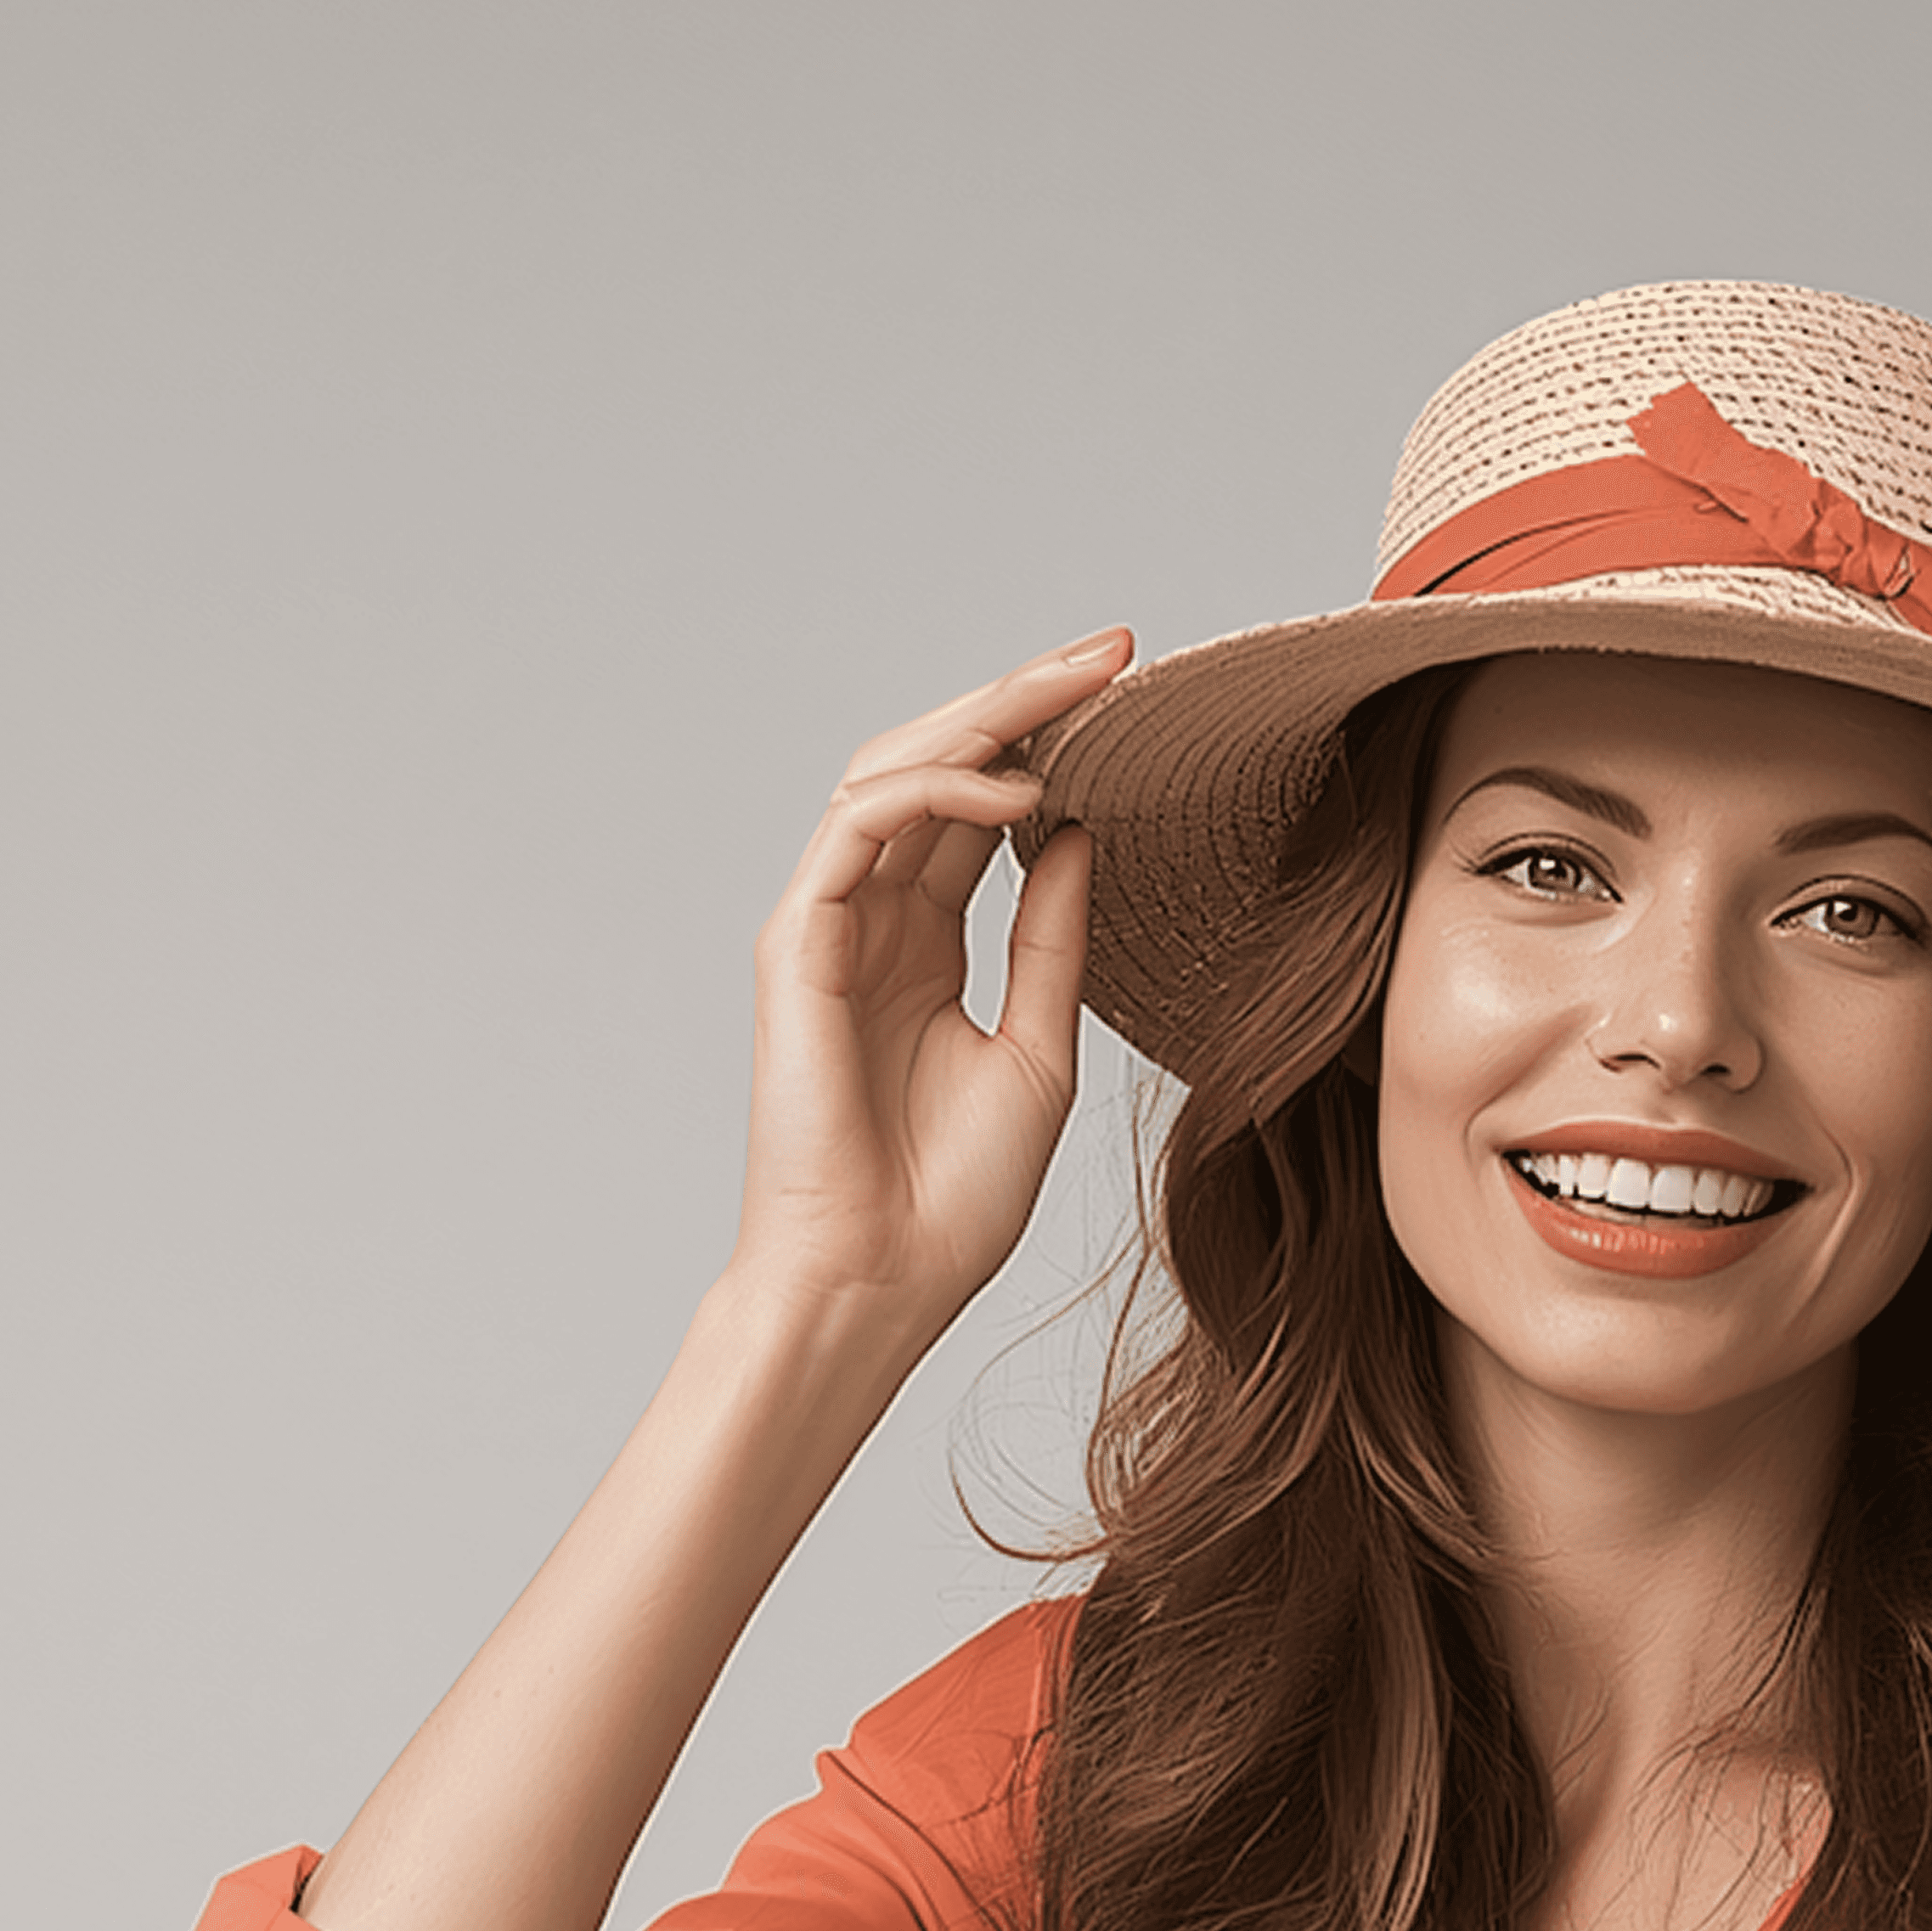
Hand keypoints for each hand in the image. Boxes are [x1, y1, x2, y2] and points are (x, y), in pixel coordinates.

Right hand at [733, 628, 1133, 1347]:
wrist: (881, 1279)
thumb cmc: (953, 1196)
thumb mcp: (1041, 1047)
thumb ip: (1053, 937)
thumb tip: (1080, 832)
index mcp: (927, 945)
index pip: (983, 810)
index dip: (1051, 747)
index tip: (1134, 699)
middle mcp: (874, 920)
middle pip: (941, 768)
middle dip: (1024, 700)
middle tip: (1113, 651)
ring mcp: (829, 924)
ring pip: (894, 773)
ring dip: (985, 720)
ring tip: (1075, 690)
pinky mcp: (797, 942)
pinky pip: (859, 826)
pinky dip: (935, 793)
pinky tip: (1018, 796)